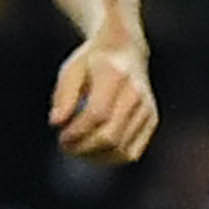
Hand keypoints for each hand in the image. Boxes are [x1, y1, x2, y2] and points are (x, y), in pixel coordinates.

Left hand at [52, 37, 158, 163]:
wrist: (125, 50)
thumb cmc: (91, 62)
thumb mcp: (71, 70)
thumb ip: (63, 95)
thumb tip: (56, 123)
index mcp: (114, 75)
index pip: (97, 114)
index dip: (76, 132)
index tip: (60, 137)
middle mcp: (136, 93)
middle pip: (111, 135)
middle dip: (83, 147)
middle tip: (65, 145)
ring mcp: (147, 108)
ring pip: (122, 149)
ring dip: (95, 156)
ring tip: (77, 149)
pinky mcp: (151, 120)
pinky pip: (132, 151)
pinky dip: (111, 158)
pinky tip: (93, 152)